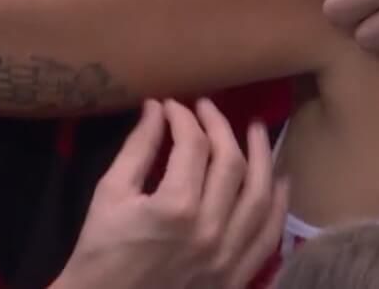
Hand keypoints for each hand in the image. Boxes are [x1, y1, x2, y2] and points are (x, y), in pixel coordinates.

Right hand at [53, 99, 288, 288]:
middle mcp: (210, 230)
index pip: (193, 145)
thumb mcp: (110, 194)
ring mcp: (227, 256)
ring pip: (259, 197)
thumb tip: (157, 108)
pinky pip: (267, 238)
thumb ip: (137, 148)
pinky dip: (277, 207)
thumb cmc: (100, 252)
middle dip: (221, 127)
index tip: (172, 106)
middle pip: (231, 163)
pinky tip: (279, 183)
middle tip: (209, 108)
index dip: (184, 117)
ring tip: (256, 131)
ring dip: (262, 158)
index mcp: (176, 207)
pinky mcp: (235, 277)